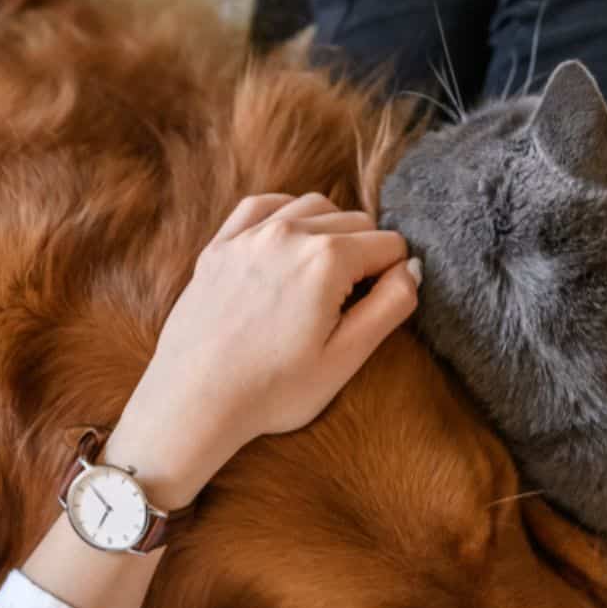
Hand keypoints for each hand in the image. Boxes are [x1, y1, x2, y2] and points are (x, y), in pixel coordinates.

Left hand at [104, 192, 420, 505]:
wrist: (194, 401)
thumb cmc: (272, 390)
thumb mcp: (346, 357)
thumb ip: (390, 306)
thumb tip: (412, 268)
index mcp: (327, 259)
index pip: (389, 244)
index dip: (393, 276)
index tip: (375, 309)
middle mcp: (289, 233)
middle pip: (355, 221)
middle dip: (365, 254)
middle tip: (351, 303)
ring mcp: (250, 236)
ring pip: (313, 206)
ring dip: (330, 231)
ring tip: (324, 277)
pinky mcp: (220, 246)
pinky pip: (264, 205)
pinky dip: (286, 215)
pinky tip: (289, 243)